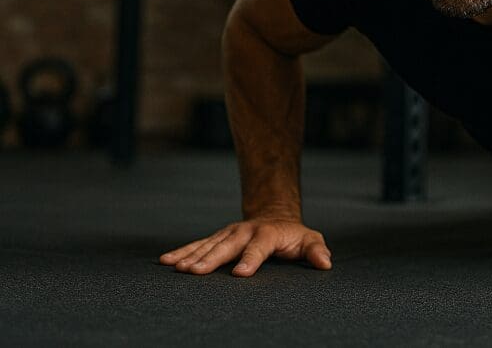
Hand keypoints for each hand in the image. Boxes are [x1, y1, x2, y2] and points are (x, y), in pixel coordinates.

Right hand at [159, 218, 331, 276]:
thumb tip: (326, 262)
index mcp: (267, 234)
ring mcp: (228, 233)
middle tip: (194, 272)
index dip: (250, 260)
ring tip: (176, 268)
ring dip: (191, 256)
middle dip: (210, 259)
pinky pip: (197, 245)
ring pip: (208, 245)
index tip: (240, 274)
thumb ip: (316, 251)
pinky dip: (182, 252)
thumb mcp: (309, 240)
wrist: (274, 216)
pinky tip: (166, 260)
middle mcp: (244, 231)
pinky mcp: (217, 238)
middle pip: (226, 246)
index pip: (259, 248)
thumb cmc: (293, 236)